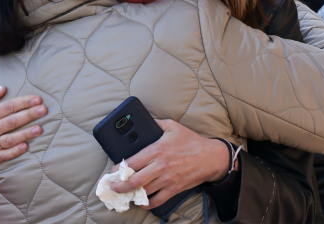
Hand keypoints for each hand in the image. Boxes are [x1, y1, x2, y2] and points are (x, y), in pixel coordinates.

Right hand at [0, 86, 46, 166]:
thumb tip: (2, 88)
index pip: (6, 107)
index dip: (23, 103)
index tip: (36, 99)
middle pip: (11, 122)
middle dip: (29, 115)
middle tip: (44, 110)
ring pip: (9, 139)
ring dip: (26, 134)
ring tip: (40, 128)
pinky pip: (2, 155)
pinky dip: (14, 152)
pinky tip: (25, 147)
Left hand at [109, 119, 231, 208]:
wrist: (211, 157)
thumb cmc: (191, 141)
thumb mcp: (172, 126)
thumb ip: (156, 123)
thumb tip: (145, 120)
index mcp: (156, 150)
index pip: (132, 162)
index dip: (119, 169)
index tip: (112, 172)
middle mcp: (160, 166)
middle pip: (134, 181)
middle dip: (120, 185)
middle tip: (113, 186)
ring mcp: (167, 179)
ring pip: (144, 191)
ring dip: (131, 195)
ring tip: (124, 194)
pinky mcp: (174, 188)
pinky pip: (157, 200)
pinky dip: (147, 203)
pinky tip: (141, 202)